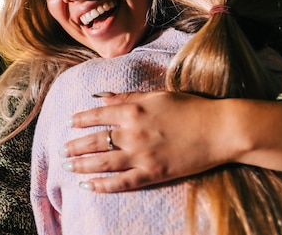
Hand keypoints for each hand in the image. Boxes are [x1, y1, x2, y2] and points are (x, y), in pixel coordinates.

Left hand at [63, 90, 238, 191]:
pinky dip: (102, 186)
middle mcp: (132, 133)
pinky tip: (88, 186)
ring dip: (81, 165)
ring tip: (68, 167)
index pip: (96, 115)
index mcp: (133, 110)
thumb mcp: (157, 95)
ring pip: (102, 163)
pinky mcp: (153, 173)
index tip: (69, 123)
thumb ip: (127, 96)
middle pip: (94, 141)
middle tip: (62, 150)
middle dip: (74, 146)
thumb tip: (100, 97)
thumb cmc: (190, 107)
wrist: (219, 129)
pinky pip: (121, 183)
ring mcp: (141, 155)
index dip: (79, 120)